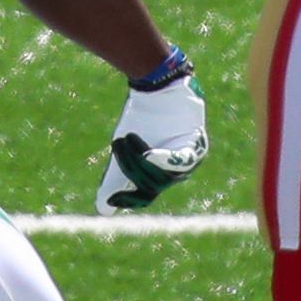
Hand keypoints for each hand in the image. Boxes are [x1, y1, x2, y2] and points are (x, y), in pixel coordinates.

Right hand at [95, 59, 208, 212]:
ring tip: (126, 138)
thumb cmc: (142, 121)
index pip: (146, 196)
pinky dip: (163, 160)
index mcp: (161, 177)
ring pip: (163, 174)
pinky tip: (149, 154)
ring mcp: (191, 159)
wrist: (155, 89)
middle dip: (130, 167)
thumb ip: (116, 180)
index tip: (111, 198)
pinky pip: (181, 161)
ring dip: (140, 159)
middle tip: (117, 144)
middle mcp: (179, 173)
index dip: (128, 199)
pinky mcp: (197, 143)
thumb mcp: (125, 153)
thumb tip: (103, 210)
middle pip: (152, 184)